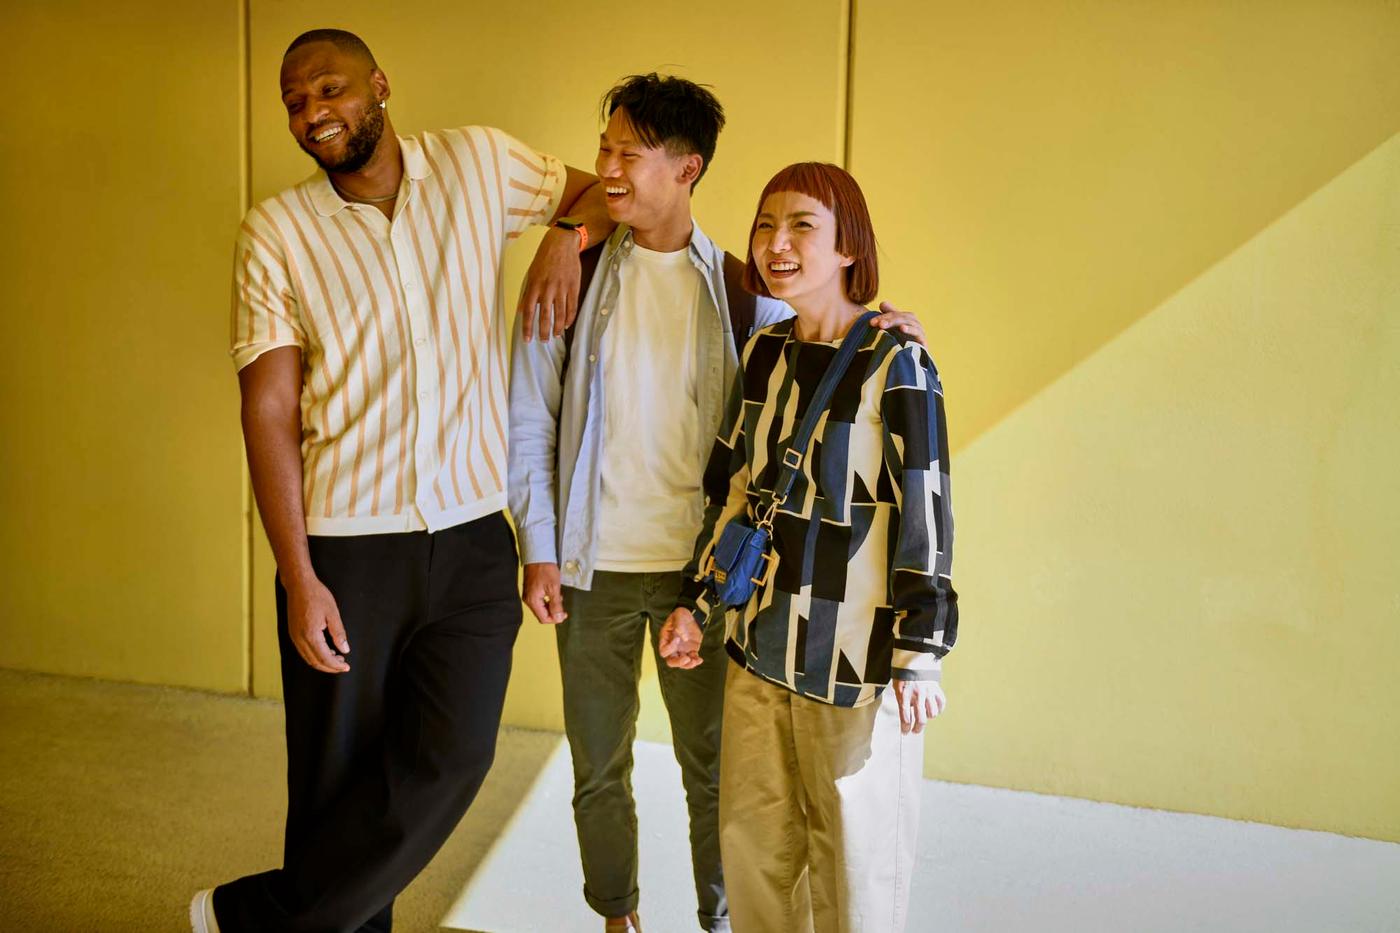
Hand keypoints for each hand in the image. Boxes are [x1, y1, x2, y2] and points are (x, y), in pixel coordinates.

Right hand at [285, 575, 349, 673]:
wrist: (299, 584)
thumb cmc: (316, 595)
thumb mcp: (333, 613)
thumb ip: (339, 633)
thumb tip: (345, 650)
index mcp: (310, 634)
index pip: (324, 658)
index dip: (336, 666)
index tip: (346, 667)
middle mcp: (299, 638)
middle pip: (315, 662)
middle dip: (330, 667)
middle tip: (343, 665)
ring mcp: (294, 636)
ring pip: (308, 658)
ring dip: (322, 662)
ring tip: (337, 658)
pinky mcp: (293, 633)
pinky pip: (303, 651)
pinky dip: (315, 655)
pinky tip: (326, 651)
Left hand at [518, 227, 581, 341]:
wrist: (562, 244)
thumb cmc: (544, 258)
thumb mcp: (531, 274)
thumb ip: (527, 293)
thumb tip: (521, 311)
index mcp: (534, 285)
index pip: (529, 312)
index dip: (527, 327)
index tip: (527, 339)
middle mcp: (548, 288)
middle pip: (545, 316)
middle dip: (544, 332)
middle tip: (543, 341)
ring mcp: (562, 288)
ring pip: (560, 314)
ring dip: (558, 328)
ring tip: (555, 335)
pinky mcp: (573, 287)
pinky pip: (572, 307)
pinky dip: (570, 318)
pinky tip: (567, 325)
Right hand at [523, 562, 567, 624]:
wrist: (538, 555)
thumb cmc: (546, 570)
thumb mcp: (554, 588)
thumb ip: (556, 604)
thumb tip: (558, 618)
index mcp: (532, 601)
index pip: (543, 618)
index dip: (555, 619)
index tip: (564, 614)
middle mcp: (528, 600)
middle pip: (542, 614)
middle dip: (554, 612)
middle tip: (564, 607)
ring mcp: (528, 594)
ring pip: (541, 607)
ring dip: (551, 606)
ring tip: (559, 597)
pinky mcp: (530, 589)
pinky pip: (539, 600)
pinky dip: (548, 600)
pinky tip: (554, 593)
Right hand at [658, 608, 703, 668]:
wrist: (692, 615)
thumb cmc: (681, 615)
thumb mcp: (678, 615)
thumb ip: (678, 624)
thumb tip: (683, 637)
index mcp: (665, 640)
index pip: (664, 651)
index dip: (670, 648)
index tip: (678, 639)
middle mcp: (672, 648)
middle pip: (671, 661)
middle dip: (678, 663)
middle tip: (686, 659)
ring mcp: (682, 650)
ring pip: (682, 664)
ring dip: (688, 665)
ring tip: (695, 661)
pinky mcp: (691, 651)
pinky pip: (692, 660)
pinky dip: (696, 661)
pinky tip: (700, 659)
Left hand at [872, 300, 926, 346]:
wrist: (910, 366)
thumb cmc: (899, 347)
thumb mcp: (891, 332)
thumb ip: (887, 317)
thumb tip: (883, 303)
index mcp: (907, 320)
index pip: (894, 314)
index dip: (883, 316)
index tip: (871, 322)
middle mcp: (914, 324)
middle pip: (902, 317)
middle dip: (888, 319)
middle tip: (877, 324)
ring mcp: (920, 332)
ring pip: (909, 322)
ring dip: (896, 322)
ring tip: (883, 325)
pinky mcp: (923, 342)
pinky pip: (918, 333)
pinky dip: (910, 329)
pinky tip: (902, 328)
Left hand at [893, 679, 944, 734]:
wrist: (914, 661)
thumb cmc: (904, 676)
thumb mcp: (897, 688)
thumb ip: (901, 701)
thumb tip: (906, 717)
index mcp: (905, 693)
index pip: (905, 715)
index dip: (905, 726)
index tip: (905, 732)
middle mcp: (917, 694)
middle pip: (921, 718)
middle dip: (918, 728)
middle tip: (915, 730)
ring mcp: (928, 692)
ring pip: (933, 713)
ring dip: (928, 717)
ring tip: (924, 716)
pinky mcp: (936, 689)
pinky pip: (941, 704)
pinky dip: (938, 709)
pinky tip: (933, 709)